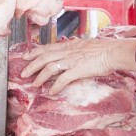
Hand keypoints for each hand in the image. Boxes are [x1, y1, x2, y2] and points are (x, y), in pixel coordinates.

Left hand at [21, 38, 135, 94]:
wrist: (113, 51)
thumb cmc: (103, 49)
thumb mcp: (85, 45)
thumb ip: (76, 48)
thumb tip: (71, 49)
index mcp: (69, 45)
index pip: (48, 47)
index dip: (35, 52)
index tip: (26, 55)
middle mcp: (68, 51)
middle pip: (44, 57)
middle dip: (32, 65)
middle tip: (23, 73)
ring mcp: (72, 60)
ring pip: (50, 67)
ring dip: (40, 76)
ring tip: (34, 84)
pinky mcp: (78, 70)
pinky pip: (63, 79)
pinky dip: (55, 86)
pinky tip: (51, 91)